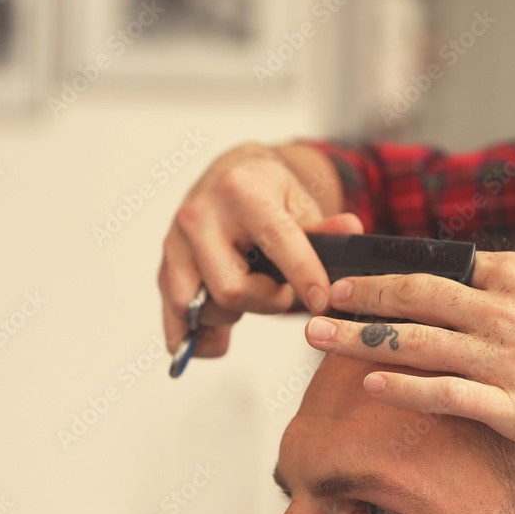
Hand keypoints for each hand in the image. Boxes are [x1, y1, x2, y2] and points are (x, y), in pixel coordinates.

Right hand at [158, 142, 361, 356]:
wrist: (228, 174)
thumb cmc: (267, 190)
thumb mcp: (300, 199)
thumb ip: (325, 226)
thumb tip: (350, 230)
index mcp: (240, 192)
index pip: (275, 242)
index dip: (302, 277)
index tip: (322, 301)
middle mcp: (200, 216)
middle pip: (232, 289)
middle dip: (266, 301)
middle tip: (279, 289)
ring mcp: (176, 243)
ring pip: (200, 308)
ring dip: (233, 316)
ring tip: (251, 296)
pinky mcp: (164, 267)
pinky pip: (175, 320)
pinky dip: (197, 338)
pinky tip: (218, 337)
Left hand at [303, 219, 514, 449]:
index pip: (442, 268)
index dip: (397, 273)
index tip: (365, 278)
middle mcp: (501, 311)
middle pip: (414, 298)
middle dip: (362, 297)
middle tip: (320, 297)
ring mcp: (504, 359)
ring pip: (416, 343)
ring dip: (360, 337)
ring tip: (318, 337)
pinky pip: (446, 394)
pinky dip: (404, 388)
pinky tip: (370, 383)